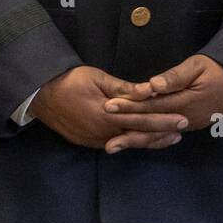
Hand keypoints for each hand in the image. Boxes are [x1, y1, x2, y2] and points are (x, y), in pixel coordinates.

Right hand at [29, 65, 186, 152]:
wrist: (39, 95)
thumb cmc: (69, 81)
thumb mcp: (97, 78)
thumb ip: (124, 88)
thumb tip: (149, 91)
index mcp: (106, 115)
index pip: (141, 120)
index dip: (163, 120)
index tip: (182, 119)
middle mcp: (102, 132)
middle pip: (138, 135)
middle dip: (161, 132)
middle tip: (182, 130)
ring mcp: (93, 140)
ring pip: (127, 143)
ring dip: (149, 140)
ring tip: (168, 138)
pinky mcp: (86, 142)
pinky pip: (114, 144)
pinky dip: (130, 142)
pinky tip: (141, 139)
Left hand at [104, 55, 222, 133]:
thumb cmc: (215, 71)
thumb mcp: (197, 67)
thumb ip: (175, 77)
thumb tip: (154, 85)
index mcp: (186, 102)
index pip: (153, 105)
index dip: (130, 106)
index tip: (108, 105)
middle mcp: (186, 118)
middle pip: (152, 124)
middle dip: (125, 127)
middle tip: (103, 132)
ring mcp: (187, 125)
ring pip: (157, 134)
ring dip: (134, 140)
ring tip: (111, 146)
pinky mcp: (186, 126)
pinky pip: (164, 135)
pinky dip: (147, 139)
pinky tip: (130, 143)